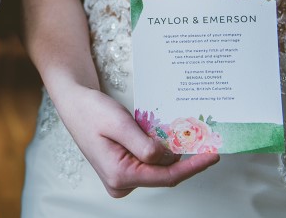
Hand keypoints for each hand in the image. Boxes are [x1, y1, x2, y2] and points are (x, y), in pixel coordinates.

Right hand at [54, 85, 219, 196]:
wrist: (74, 103)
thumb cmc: (91, 111)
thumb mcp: (119, 124)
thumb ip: (145, 145)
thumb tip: (170, 157)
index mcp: (119, 175)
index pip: (166, 176)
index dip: (192, 166)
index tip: (212, 155)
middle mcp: (120, 182)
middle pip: (163, 173)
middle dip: (182, 156)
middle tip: (201, 137)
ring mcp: (121, 178)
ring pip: (157, 168)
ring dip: (169, 151)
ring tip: (180, 131)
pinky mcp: (123, 169)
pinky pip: (148, 163)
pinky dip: (159, 150)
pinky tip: (163, 134)